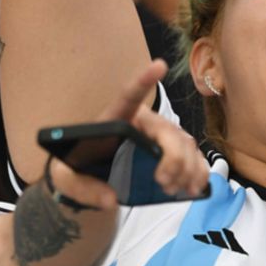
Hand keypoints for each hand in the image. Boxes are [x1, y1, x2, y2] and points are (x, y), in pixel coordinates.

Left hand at [47, 60, 209, 206]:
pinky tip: (193, 188)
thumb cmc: (76, 169)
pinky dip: (197, 172)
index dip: (143, 81)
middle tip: (163, 182)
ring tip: (173, 189)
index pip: (128, 96)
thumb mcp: (67, 180)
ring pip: (185, 143)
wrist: (87, 178)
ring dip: (187, 168)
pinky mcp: (170, 153)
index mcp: (114, 119)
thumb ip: (83, 189)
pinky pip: (193, 157)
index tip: (158, 65)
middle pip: (167, 129)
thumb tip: (109, 200)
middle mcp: (140, 121)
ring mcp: (158, 136)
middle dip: (173, 157)